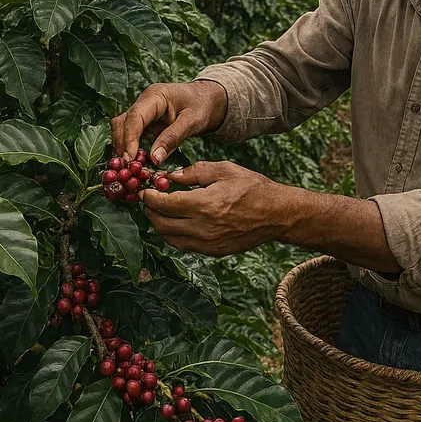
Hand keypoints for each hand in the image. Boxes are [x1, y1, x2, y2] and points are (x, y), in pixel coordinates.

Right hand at [111, 80, 227, 164]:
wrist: (207, 99)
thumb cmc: (202, 105)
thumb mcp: (192, 121)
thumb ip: (173, 138)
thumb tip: (154, 159)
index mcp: (155, 96)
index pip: (135, 117)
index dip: (129, 139)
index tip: (130, 160)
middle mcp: (143, 102)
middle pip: (122, 124)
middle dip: (122, 146)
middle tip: (128, 169)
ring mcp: (142, 112)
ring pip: (122, 131)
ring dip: (124, 150)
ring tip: (130, 170)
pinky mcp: (144, 123)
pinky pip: (131, 137)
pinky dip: (131, 151)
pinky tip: (136, 166)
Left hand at [139, 160, 284, 254]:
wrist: (276, 214)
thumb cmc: (252, 187)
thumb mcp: (224, 169)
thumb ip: (194, 172)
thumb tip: (169, 176)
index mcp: (205, 204)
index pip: (164, 204)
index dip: (149, 197)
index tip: (144, 190)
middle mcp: (203, 228)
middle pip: (161, 224)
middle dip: (150, 211)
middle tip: (148, 200)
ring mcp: (208, 243)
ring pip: (170, 239)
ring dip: (160, 225)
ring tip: (160, 211)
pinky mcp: (213, 252)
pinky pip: (184, 245)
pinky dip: (174, 234)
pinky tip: (177, 222)